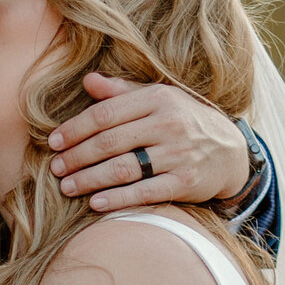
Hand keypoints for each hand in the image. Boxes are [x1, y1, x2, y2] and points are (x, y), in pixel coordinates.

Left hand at [48, 75, 249, 210]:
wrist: (231, 151)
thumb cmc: (184, 121)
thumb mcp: (159, 99)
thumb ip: (122, 91)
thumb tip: (88, 80)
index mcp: (157, 98)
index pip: (106, 114)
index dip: (75, 129)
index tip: (53, 142)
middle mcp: (169, 123)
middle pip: (110, 142)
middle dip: (77, 157)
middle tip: (56, 168)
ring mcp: (179, 154)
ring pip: (123, 168)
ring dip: (89, 180)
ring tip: (67, 187)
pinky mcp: (186, 182)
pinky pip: (144, 192)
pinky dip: (117, 199)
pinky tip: (95, 203)